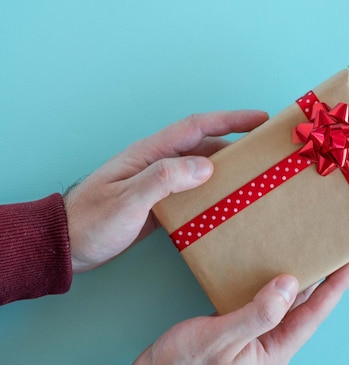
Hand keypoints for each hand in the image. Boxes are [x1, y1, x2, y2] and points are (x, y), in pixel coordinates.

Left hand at [63, 111, 268, 271]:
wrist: (67, 245)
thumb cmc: (93, 222)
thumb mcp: (128, 199)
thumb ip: (164, 179)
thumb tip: (207, 165)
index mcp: (150, 154)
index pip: (197, 128)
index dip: (230, 121)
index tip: (260, 119)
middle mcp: (158, 163)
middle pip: (205, 146)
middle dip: (237, 144)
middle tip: (266, 150)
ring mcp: (160, 184)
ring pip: (202, 169)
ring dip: (228, 170)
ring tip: (256, 177)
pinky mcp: (160, 204)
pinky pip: (195, 192)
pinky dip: (214, 193)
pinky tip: (228, 204)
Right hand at [130, 257, 348, 364]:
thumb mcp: (221, 339)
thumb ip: (258, 313)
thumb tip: (290, 284)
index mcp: (275, 351)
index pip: (313, 314)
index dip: (335, 287)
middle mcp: (271, 344)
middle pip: (305, 307)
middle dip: (323, 280)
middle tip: (337, 250)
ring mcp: (256, 337)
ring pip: (285, 303)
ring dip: (299, 279)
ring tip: (313, 252)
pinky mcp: (239, 328)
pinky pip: (264, 302)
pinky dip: (272, 283)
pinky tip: (273, 266)